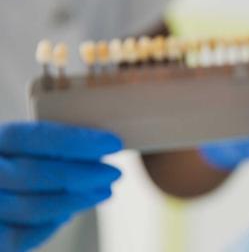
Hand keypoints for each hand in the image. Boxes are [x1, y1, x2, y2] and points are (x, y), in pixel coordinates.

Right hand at [0, 121, 121, 250]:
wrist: (1, 196)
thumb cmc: (19, 167)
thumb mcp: (26, 150)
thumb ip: (53, 147)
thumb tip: (100, 147)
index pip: (30, 136)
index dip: (74, 141)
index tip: (112, 143)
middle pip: (34, 173)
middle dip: (82, 174)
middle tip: (114, 172)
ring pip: (32, 207)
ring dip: (76, 200)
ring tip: (104, 191)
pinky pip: (22, 235)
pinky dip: (51, 224)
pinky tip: (70, 213)